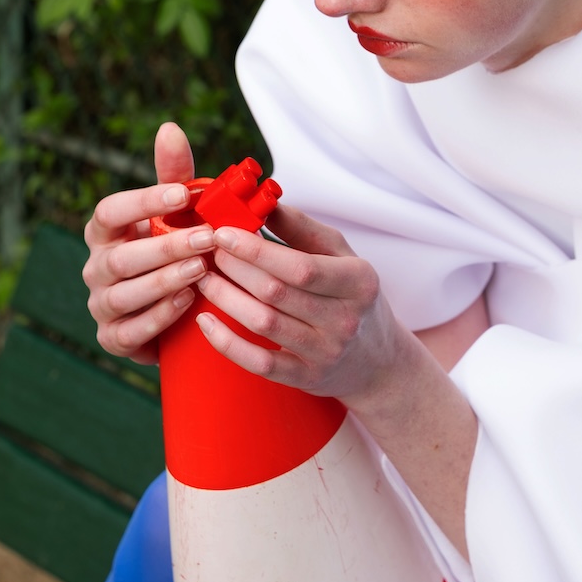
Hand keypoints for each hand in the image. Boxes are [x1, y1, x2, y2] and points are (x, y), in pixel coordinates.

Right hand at [82, 122, 215, 363]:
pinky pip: (129, 331)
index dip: (143, 202)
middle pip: (120, 257)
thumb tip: (171, 128)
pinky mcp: (113, 338)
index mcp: (105, 230)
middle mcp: (96, 266)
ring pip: (123, 294)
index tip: (183, 193)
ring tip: (201, 269)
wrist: (179, 305)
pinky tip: (188, 302)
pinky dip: (159, 317)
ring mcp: (101, 304)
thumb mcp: (178, 211)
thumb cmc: (174, 245)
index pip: (109, 211)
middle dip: (166, 247)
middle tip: (208, 238)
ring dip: (164, 281)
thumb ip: (174, 172)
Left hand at [193, 205, 405, 406]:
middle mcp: (344, 319)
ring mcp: (325, 352)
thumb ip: (303, 228)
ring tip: (202, 277)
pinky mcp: (306, 378)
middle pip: (276, 291)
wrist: (379, 361)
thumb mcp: (342, 256)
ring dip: (225, 298)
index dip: (257, 250)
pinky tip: (205, 322)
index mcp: (358, 281)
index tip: (224, 232)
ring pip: (263, 323)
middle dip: (234, 267)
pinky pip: (259, 363)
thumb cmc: (354, 297)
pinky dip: (227, 343)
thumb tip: (264, 203)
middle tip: (208, 249)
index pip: (301, 266)